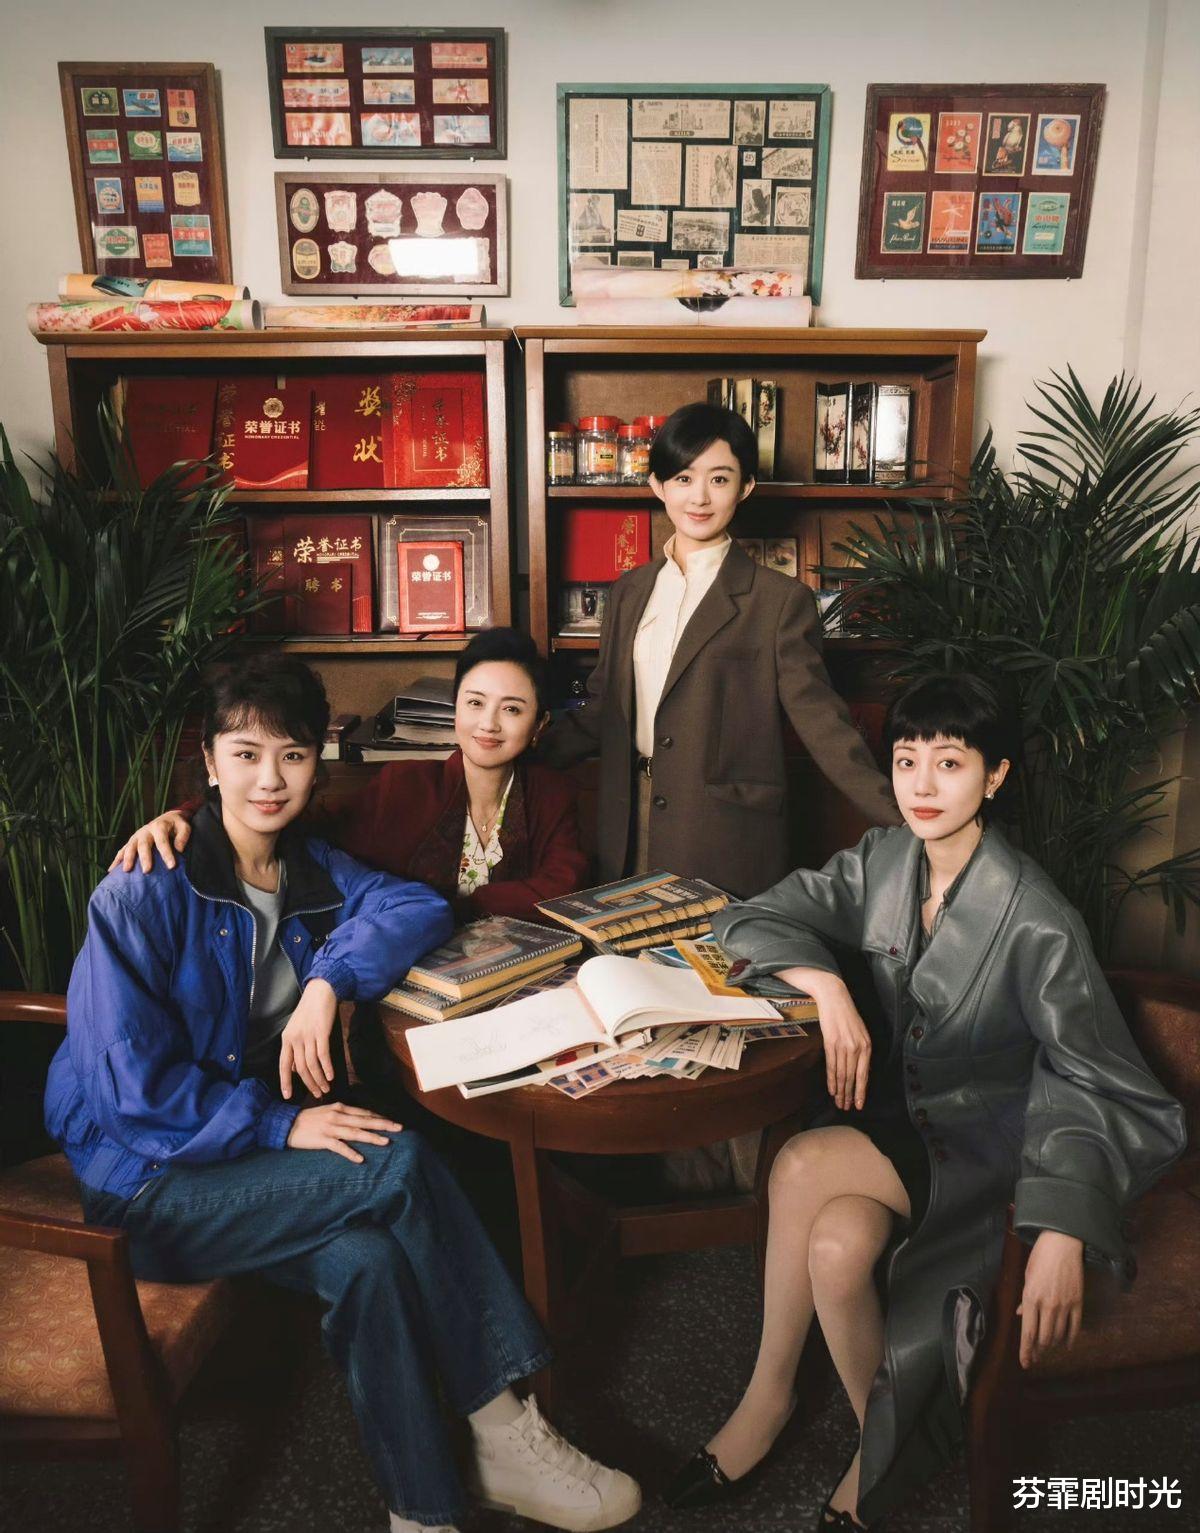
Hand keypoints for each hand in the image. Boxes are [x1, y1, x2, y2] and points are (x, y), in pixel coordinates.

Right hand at [110, 811, 190, 872]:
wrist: (166, 818)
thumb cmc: (176, 825)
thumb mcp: (184, 826)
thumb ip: (183, 836)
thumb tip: (179, 849)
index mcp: (159, 827)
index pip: (163, 842)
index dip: (167, 854)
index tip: (171, 866)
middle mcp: (145, 831)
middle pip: (143, 845)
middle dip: (144, 858)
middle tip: (146, 871)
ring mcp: (136, 836)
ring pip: (130, 847)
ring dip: (127, 859)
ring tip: (126, 871)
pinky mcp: (131, 842)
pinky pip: (122, 851)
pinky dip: (116, 860)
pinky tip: (111, 871)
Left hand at [279, 979, 338, 1099]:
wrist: (321, 991)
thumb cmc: (310, 1010)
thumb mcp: (297, 1028)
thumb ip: (295, 1047)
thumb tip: (296, 1068)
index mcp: (287, 1039)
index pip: (283, 1065)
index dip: (285, 1081)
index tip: (287, 1095)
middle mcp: (295, 1039)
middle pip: (300, 1069)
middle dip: (309, 1084)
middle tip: (317, 1094)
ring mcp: (308, 1035)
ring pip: (312, 1065)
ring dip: (319, 1079)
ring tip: (326, 1088)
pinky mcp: (321, 1032)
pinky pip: (323, 1055)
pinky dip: (327, 1068)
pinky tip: (331, 1076)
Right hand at [286, 1103, 402, 1162]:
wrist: (286, 1124)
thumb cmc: (308, 1119)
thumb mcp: (328, 1112)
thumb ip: (343, 1114)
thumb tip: (359, 1119)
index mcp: (339, 1108)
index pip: (364, 1113)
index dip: (379, 1118)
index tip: (392, 1122)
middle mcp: (338, 1116)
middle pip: (365, 1121)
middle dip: (383, 1124)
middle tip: (399, 1128)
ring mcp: (330, 1128)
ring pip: (356, 1133)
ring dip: (372, 1137)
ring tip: (386, 1142)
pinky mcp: (322, 1139)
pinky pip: (339, 1147)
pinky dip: (350, 1153)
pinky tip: (360, 1159)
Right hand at [777, 967, 870, 1110]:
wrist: (834, 997)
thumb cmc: (846, 1014)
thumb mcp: (859, 1032)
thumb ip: (860, 1050)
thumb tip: (858, 1070)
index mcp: (867, 1045)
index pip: (864, 1074)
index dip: (861, 1091)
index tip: (859, 1104)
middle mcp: (857, 1047)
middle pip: (852, 1077)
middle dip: (849, 1095)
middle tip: (846, 1108)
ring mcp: (844, 1045)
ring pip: (842, 1074)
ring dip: (840, 1091)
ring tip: (838, 1102)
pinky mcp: (831, 1042)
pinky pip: (832, 1066)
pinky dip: (831, 1080)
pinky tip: (832, 1089)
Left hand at [1017, 1230, 1083, 1368]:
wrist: (1063, 1243)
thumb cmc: (1040, 1257)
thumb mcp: (1027, 1276)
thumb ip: (1025, 1299)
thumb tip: (1022, 1316)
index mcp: (1031, 1298)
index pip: (1028, 1333)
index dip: (1026, 1351)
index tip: (1025, 1364)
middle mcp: (1047, 1305)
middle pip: (1043, 1338)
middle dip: (1038, 1351)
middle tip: (1036, 1357)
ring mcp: (1064, 1305)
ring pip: (1058, 1335)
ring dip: (1052, 1345)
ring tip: (1047, 1349)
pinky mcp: (1078, 1302)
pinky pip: (1075, 1327)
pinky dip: (1070, 1339)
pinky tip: (1066, 1344)